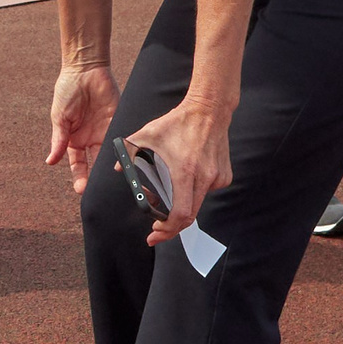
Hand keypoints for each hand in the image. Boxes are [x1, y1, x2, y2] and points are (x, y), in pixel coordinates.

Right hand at [44, 63, 118, 196]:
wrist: (85, 69)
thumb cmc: (67, 91)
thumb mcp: (60, 118)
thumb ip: (58, 140)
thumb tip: (50, 162)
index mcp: (73, 139)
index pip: (77, 164)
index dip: (79, 176)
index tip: (81, 189)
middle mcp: (90, 139)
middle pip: (95, 164)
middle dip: (96, 178)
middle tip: (98, 191)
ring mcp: (105, 131)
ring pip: (109, 156)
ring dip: (109, 168)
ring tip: (111, 181)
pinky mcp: (117, 122)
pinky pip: (121, 140)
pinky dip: (122, 150)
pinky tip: (123, 160)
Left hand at [126, 94, 233, 243]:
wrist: (209, 110)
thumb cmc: (177, 123)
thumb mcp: (146, 135)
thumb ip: (129, 153)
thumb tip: (118, 168)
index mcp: (185, 172)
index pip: (180, 214)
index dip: (167, 229)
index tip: (155, 233)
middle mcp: (204, 178)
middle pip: (189, 215)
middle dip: (172, 226)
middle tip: (157, 228)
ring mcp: (216, 178)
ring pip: (197, 202)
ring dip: (181, 203)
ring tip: (168, 189)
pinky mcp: (224, 176)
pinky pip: (206, 191)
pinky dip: (194, 189)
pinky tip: (187, 173)